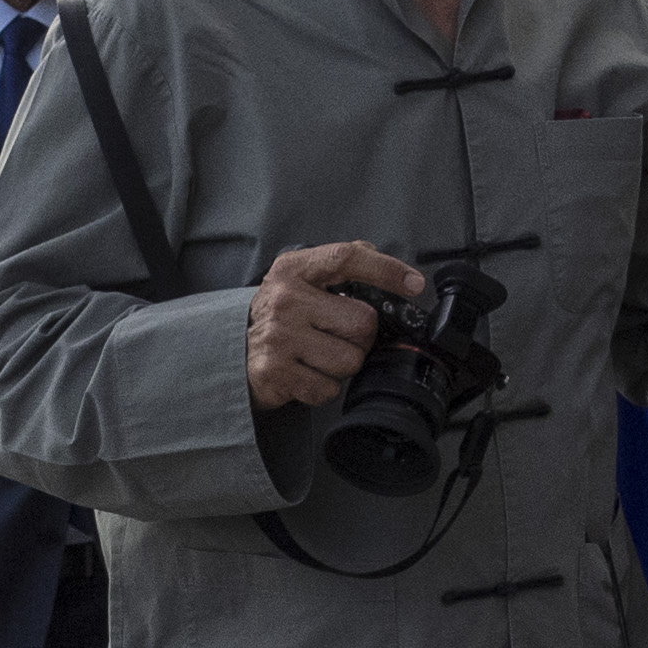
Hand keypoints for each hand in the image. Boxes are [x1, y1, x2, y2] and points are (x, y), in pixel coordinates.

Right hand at [246, 243, 423, 410]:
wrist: (232, 351)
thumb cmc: (279, 316)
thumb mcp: (299, 279)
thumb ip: (338, 264)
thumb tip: (380, 259)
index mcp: (293, 270)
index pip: (346, 258)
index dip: (386, 270)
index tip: (415, 284)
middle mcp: (285, 300)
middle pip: (362, 322)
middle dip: (360, 337)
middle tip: (338, 336)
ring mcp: (279, 337)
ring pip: (350, 360)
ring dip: (342, 365)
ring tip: (318, 356)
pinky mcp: (275, 372)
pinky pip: (328, 388)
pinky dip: (323, 387)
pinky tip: (306, 374)